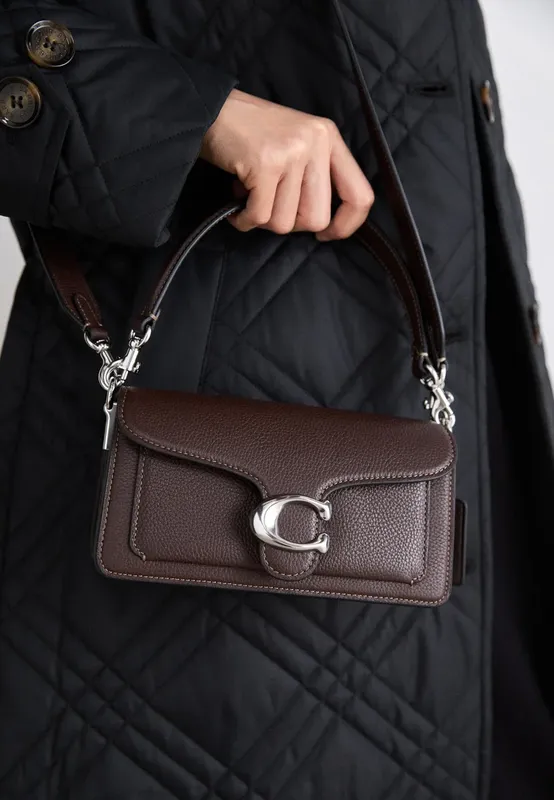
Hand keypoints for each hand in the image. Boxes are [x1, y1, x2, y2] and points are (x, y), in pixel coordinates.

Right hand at [200, 89, 373, 239]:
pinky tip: (236, 206)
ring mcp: (291, 152)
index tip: (326, 235)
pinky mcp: (265, 164)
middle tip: (270, 206)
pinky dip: (244, 220)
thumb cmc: (250, 133)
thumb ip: (314, 175)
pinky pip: (260, 217)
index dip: (346, 225)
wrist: (209, 109)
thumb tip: (324, 225)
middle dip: (289, 223)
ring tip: (249, 195)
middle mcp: (315, 143)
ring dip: (262, 219)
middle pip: (316, 218)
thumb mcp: (295, 142)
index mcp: (328, 138)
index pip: (360, 195)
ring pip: (285, 221)